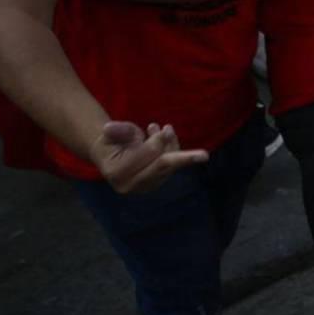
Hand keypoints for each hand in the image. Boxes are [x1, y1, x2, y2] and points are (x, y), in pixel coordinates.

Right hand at [89, 121, 208, 193]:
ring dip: (171, 144)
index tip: (164, 128)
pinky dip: (172, 149)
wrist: (110, 157)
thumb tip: (109, 128)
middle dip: (183, 158)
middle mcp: (132, 184)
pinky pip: (171, 165)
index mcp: (118, 172)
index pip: (147, 155)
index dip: (158, 141)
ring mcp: (146, 187)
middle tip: (204, 155)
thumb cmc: (110, 142)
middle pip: (162, 168)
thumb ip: (116, 130)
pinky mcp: (156, 183)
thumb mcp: (110, 133)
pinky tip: (164, 135)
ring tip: (165, 127)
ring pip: (170, 164)